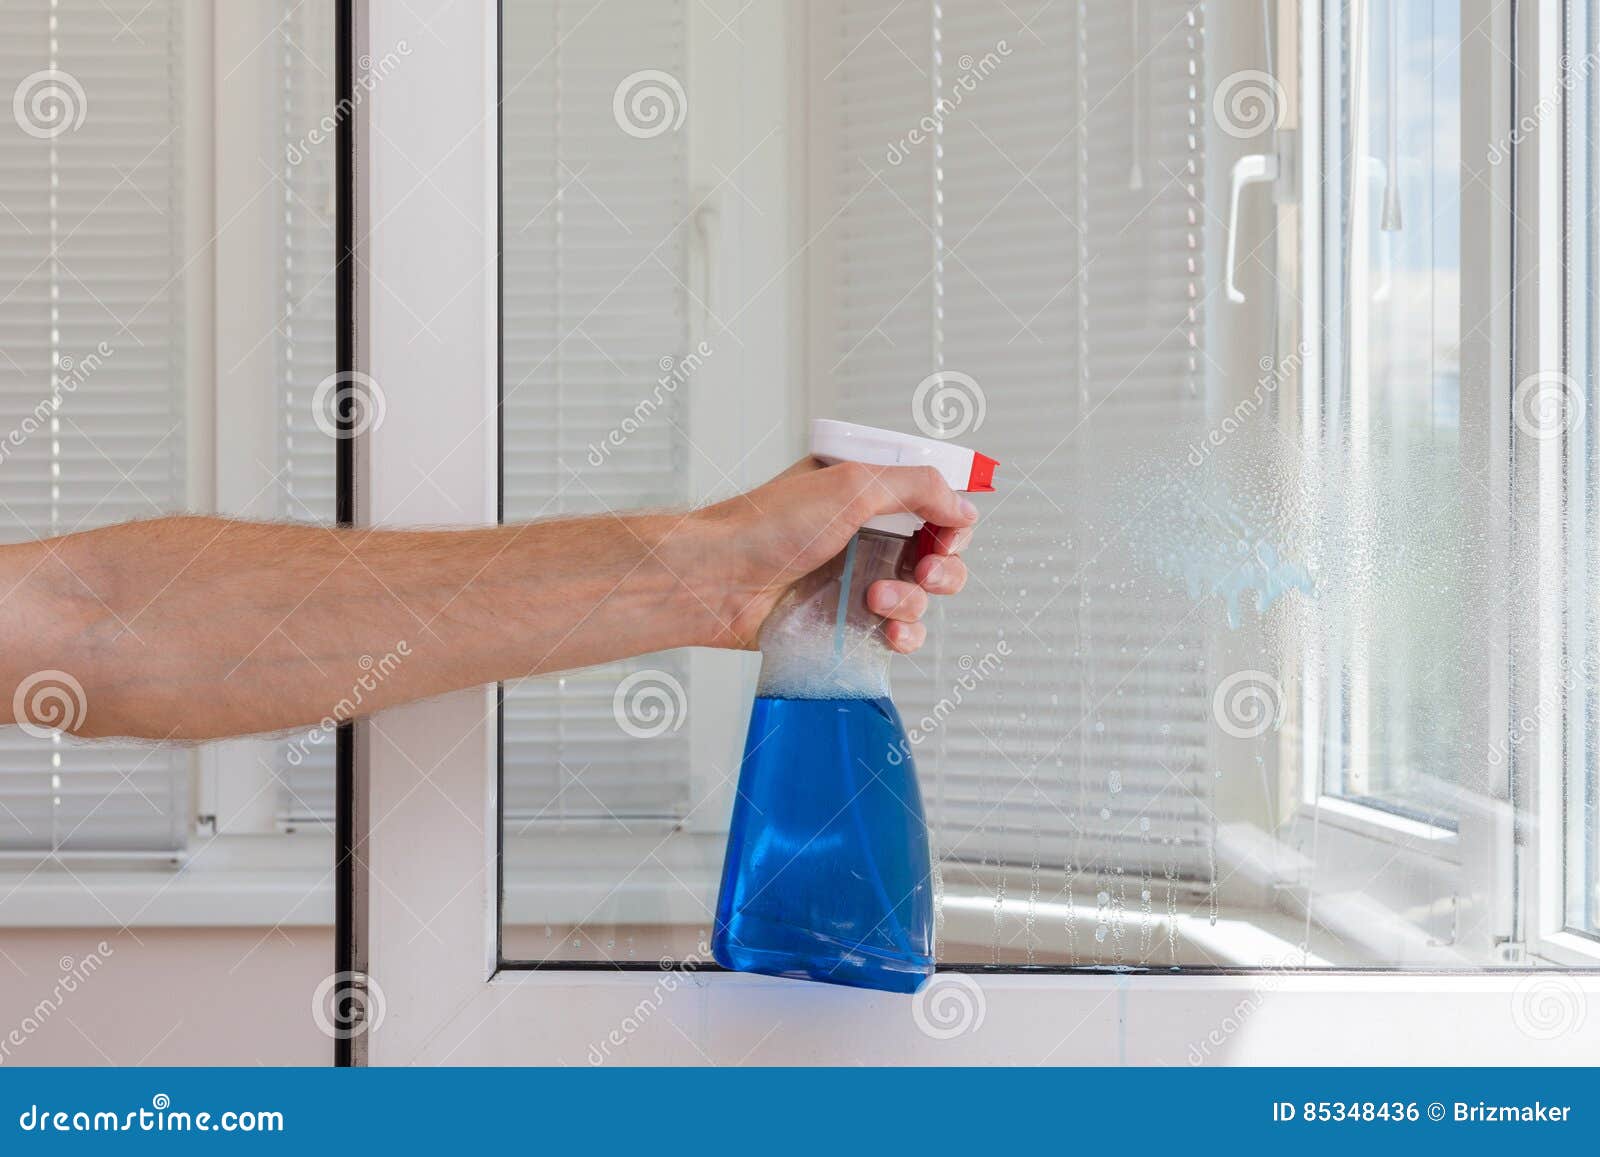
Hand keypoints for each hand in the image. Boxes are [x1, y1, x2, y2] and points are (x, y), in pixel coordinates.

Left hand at [690, 458, 977, 651]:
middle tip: (926, 571)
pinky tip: (888, 634)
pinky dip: (904, 635)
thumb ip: (916, 486)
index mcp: (867, 491)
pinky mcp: (846, 621)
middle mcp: (866, 533)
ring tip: (877, 600)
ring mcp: (857, 579)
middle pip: (939, 552)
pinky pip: (898, 632)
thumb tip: (963, 506)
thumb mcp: (850, 485)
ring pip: (921, 596)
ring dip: (914, 601)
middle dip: (944, 565)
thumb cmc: (767, 526)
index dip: (951, 518)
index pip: (933, 501)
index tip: (947, 532)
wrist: (717, 581)